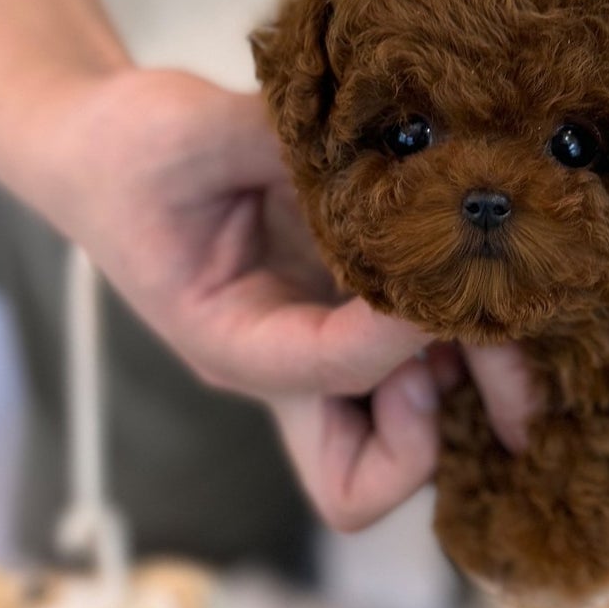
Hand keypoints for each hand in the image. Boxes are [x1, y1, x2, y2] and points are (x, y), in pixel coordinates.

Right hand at [29, 66, 448, 530]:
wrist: (104, 152)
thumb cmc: (131, 150)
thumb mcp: (190, 129)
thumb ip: (281, 139)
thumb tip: (387, 135)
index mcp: (230, 341)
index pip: (328, 370)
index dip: (398, 332)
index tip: (441, 267)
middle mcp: (283, 368)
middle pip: (363, 478)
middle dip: (440, 429)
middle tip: (485, 340)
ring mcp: (321, 351)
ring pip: (409, 434)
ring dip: (473, 383)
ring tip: (504, 301)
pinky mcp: (352, 315)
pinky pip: (426, 362)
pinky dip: (471, 336)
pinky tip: (491, 273)